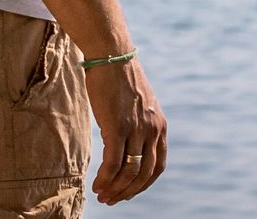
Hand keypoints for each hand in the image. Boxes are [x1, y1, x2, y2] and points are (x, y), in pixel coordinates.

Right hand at [88, 58, 166, 201]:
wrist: (112, 56)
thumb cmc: (120, 79)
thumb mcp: (137, 105)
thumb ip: (138, 124)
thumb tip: (128, 144)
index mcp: (159, 125)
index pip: (158, 166)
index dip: (144, 184)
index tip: (129, 192)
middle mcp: (152, 130)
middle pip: (144, 174)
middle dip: (127, 192)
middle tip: (111, 200)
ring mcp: (136, 129)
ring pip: (128, 172)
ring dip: (114, 188)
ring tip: (101, 195)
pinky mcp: (117, 128)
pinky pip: (113, 163)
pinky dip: (105, 178)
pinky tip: (96, 185)